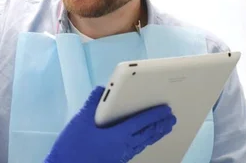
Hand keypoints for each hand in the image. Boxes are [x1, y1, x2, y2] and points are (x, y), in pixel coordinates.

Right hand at [44, 86, 175, 162]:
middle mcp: (124, 147)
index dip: (154, 115)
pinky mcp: (116, 160)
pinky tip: (142, 140)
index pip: (141, 122)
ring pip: (143, 143)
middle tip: (172, 119)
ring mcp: (121, 155)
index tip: (167, 109)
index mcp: (117, 135)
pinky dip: (144, 141)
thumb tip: (102, 89)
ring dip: (154, 134)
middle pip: (147, 135)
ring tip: (164, 128)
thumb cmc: (74, 146)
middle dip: (160, 126)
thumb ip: (93, 104)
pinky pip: (136, 148)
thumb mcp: (80, 121)